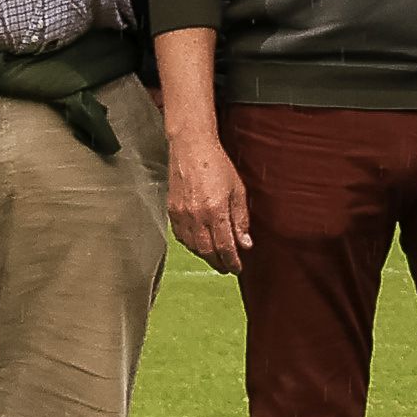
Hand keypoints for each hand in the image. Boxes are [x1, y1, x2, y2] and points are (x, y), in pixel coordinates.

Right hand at [166, 127, 252, 271]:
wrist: (191, 148)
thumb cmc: (217, 165)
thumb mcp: (238, 191)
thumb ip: (241, 219)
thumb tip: (245, 243)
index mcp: (215, 211)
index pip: (224, 246)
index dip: (232, 261)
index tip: (238, 268)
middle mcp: (196, 216)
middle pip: (207, 251)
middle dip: (219, 263)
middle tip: (227, 267)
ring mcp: (181, 215)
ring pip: (193, 246)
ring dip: (205, 255)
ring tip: (216, 257)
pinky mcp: (171, 211)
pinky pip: (181, 236)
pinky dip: (191, 244)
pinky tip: (199, 244)